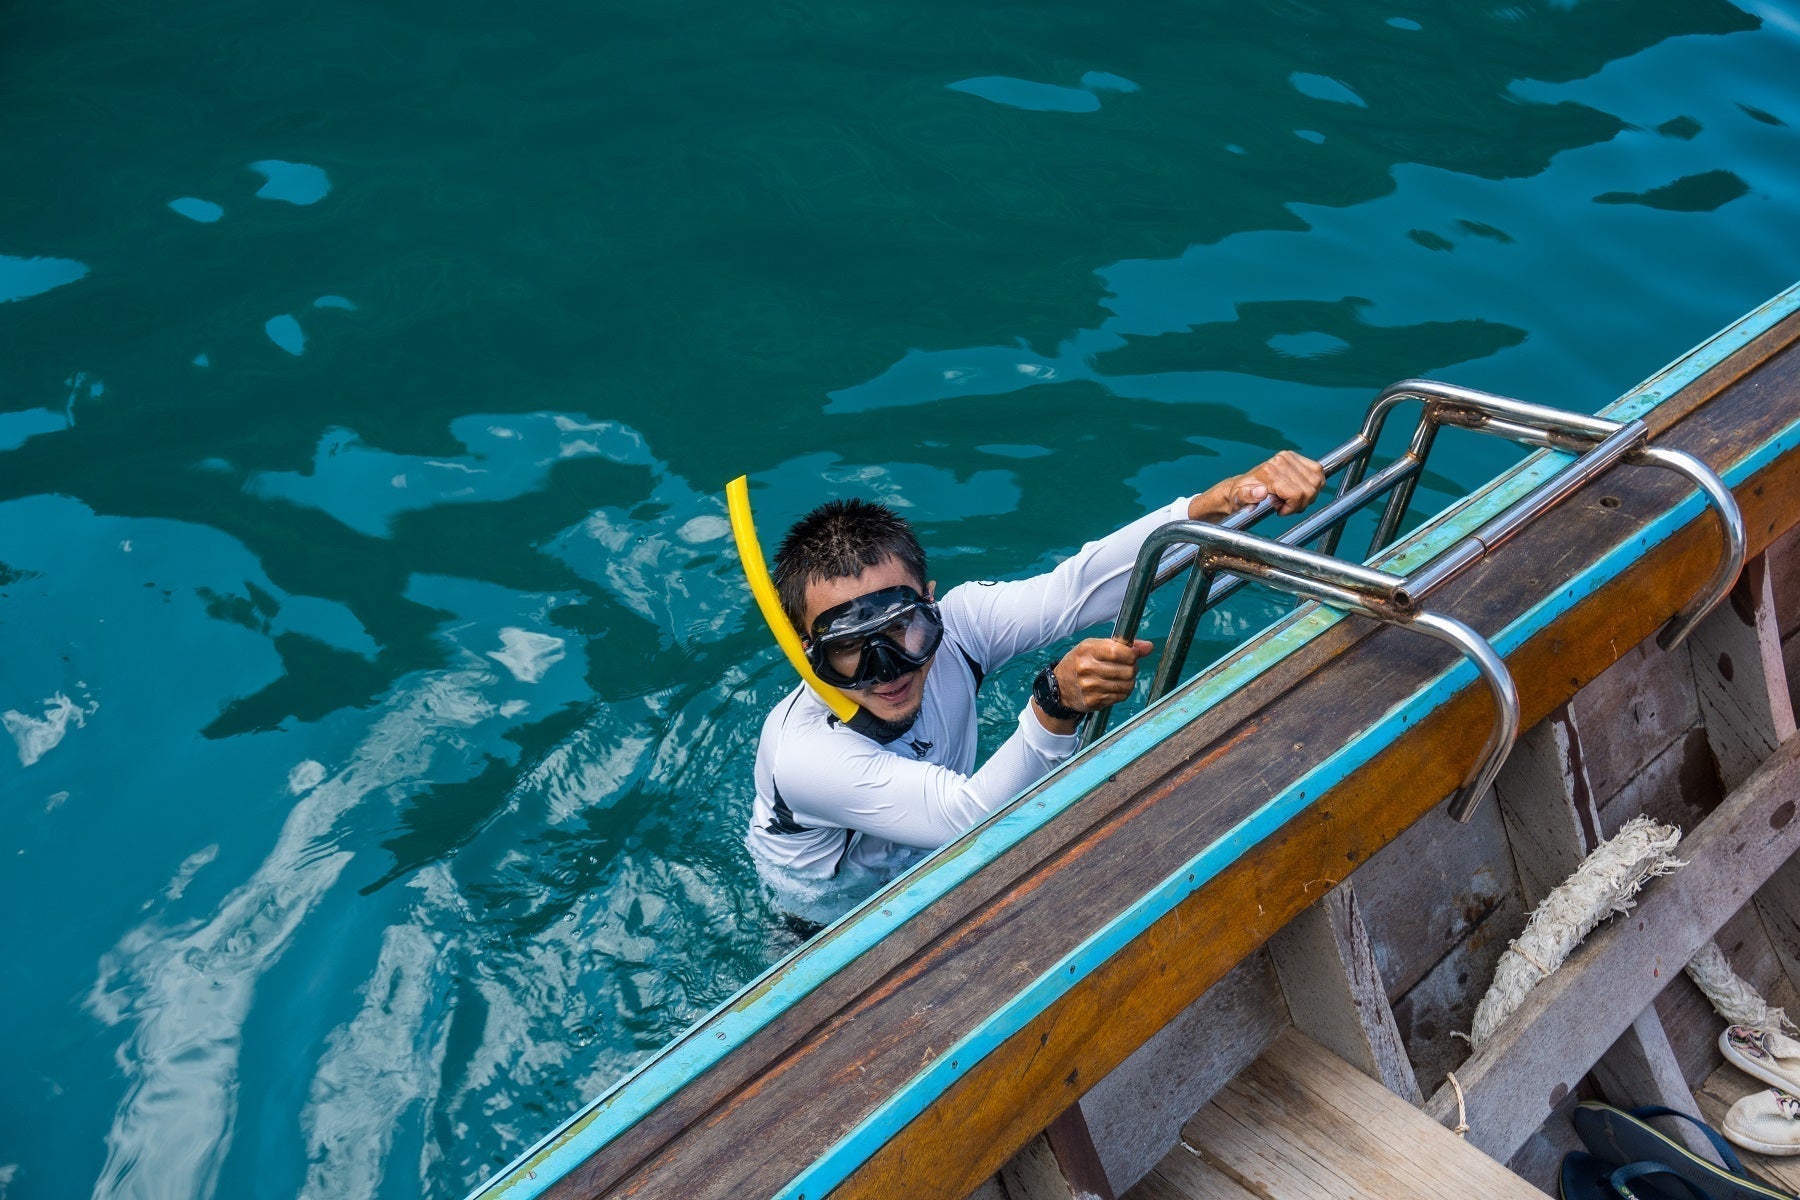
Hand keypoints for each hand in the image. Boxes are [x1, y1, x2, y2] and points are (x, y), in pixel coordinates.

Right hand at [1054, 637, 1153, 712]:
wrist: (1060, 687)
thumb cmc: (1081, 662)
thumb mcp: (1095, 647)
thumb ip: (1122, 646)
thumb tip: (1149, 647)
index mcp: (1087, 650)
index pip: (1119, 652)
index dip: (1132, 654)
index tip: (1134, 654)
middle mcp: (1086, 668)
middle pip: (1127, 670)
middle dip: (1132, 668)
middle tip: (1127, 667)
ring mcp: (1089, 686)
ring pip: (1126, 685)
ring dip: (1129, 681)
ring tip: (1121, 677)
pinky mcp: (1093, 701)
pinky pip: (1120, 697)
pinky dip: (1122, 692)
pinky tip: (1114, 687)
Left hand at [1189, 450, 1325, 519]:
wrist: (1242, 487)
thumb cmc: (1241, 496)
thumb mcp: (1239, 500)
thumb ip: (1247, 497)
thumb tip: (1260, 491)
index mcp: (1270, 471)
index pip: (1298, 494)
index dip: (1292, 507)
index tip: (1280, 510)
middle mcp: (1281, 460)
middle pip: (1310, 489)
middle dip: (1300, 503)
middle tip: (1285, 505)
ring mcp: (1289, 457)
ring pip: (1316, 482)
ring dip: (1307, 495)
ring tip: (1290, 498)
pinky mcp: (1295, 457)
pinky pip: (1318, 472)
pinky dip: (1313, 484)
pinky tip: (1298, 490)